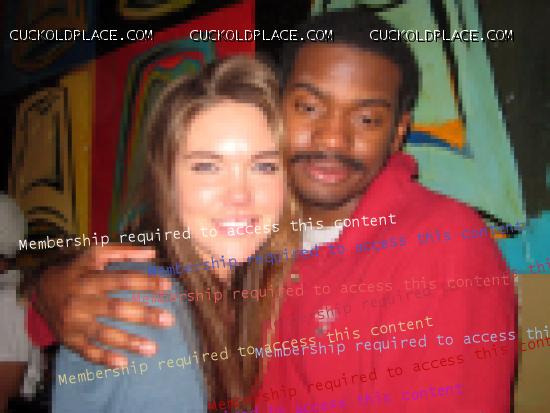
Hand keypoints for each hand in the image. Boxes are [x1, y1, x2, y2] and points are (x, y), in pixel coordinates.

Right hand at [35, 245, 173, 367]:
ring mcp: (74, 321)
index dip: (145, 281)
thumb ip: (123, 252)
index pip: (121, 279)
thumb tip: (152, 252)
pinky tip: (123, 363)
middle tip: (168, 320)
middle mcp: (80, 299)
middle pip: (115, 308)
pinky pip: (87, 351)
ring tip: (152, 348)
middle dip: (143, 315)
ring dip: (129, 341)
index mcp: (89, 277)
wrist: (40, 290)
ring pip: (103, 333)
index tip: (167, 286)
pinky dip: (104, 358)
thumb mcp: (95, 256)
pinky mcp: (69, 338)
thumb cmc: (78, 271)